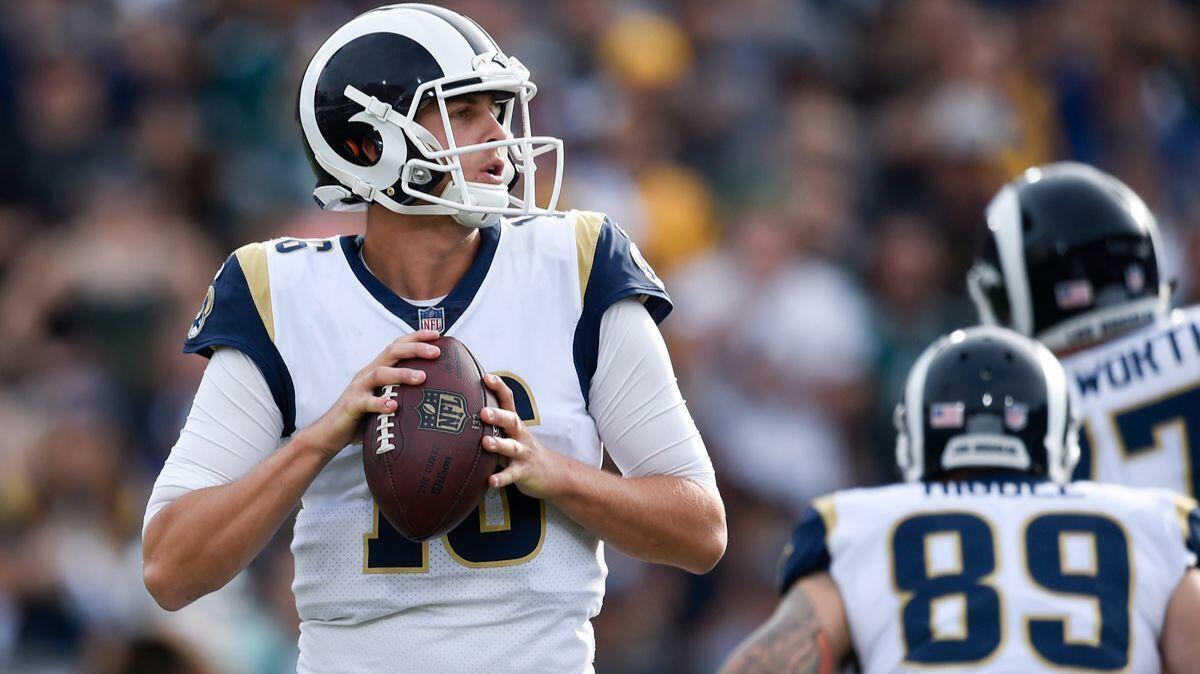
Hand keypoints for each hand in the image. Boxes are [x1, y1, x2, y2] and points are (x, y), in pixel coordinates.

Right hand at [298, 330, 441, 457]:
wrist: (331, 433)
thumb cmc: (364, 417)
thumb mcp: (386, 400)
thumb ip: (403, 394)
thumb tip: (436, 397)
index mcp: (378, 369)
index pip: (397, 346)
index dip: (416, 337)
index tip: (437, 334)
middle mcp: (368, 374)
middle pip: (392, 352)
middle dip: (415, 349)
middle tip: (436, 352)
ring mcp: (359, 388)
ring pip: (380, 374)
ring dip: (402, 374)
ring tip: (421, 378)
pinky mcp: (352, 405)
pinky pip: (366, 402)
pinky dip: (380, 403)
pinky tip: (394, 407)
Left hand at [481, 373, 572, 499]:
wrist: (552, 473)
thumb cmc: (522, 448)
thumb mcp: (511, 432)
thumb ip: (493, 421)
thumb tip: (463, 407)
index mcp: (515, 422)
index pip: (508, 400)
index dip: (499, 387)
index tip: (486, 376)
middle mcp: (520, 434)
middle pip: (511, 420)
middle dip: (498, 415)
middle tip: (482, 412)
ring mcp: (523, 453)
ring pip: (512, 447)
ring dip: (499, 444)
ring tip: (485, 443)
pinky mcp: (524, 472)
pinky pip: (512, 474)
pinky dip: (501, 478)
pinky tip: (490, 481)